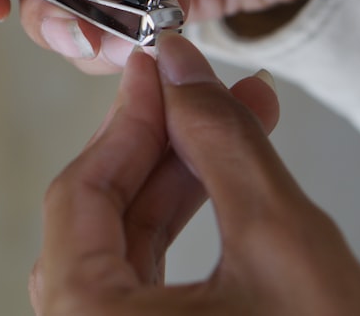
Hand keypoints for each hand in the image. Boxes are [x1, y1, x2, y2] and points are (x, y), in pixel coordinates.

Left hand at [31, 32, 359, 315]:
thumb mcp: (281, 240)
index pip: (78, 198)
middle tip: (198, 92)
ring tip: (229, 128)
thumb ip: (222, 141)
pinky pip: (149, 289)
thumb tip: (182, 71)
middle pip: (98, 224)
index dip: (124, 122)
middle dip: (159, 148)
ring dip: (177, 184)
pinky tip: (221, 188)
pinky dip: (184, 234)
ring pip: (125, 255)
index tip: (155, 70)